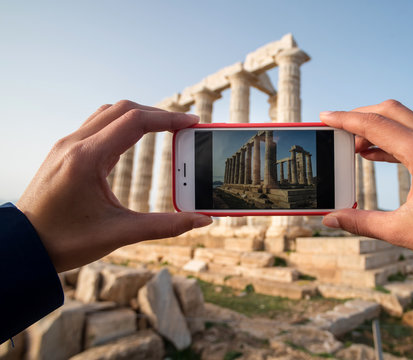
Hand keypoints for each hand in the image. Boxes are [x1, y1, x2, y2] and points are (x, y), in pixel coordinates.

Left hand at [17, 100, 211, 272]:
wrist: (24, 247)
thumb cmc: (66, 242)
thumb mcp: (120, 234)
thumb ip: (165, 226)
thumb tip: (201, 221)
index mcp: (87, 159)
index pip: (135, 122)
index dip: (168, 119)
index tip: (191, 122)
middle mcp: (74, 144)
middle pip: (123, 109)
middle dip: (157, 114)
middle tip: (183, 125)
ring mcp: (66, 145)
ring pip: (108, 113)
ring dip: (138, 115)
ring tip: (163, 128)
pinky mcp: (64, 152)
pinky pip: (97, 124)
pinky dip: (121, 124)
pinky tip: (134, 139)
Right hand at [320, 100, 412, 279]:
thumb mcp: (404, 232)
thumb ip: (362, 222)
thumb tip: (331, 218)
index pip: (376, 125)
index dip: (345, 119)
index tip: (324, 117)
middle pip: (390, 111)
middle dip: (359, 116)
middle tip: (336, 130)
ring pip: (404, 120)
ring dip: (377, 127)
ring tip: (352, 146)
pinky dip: (392, 139)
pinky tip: (375, 154)